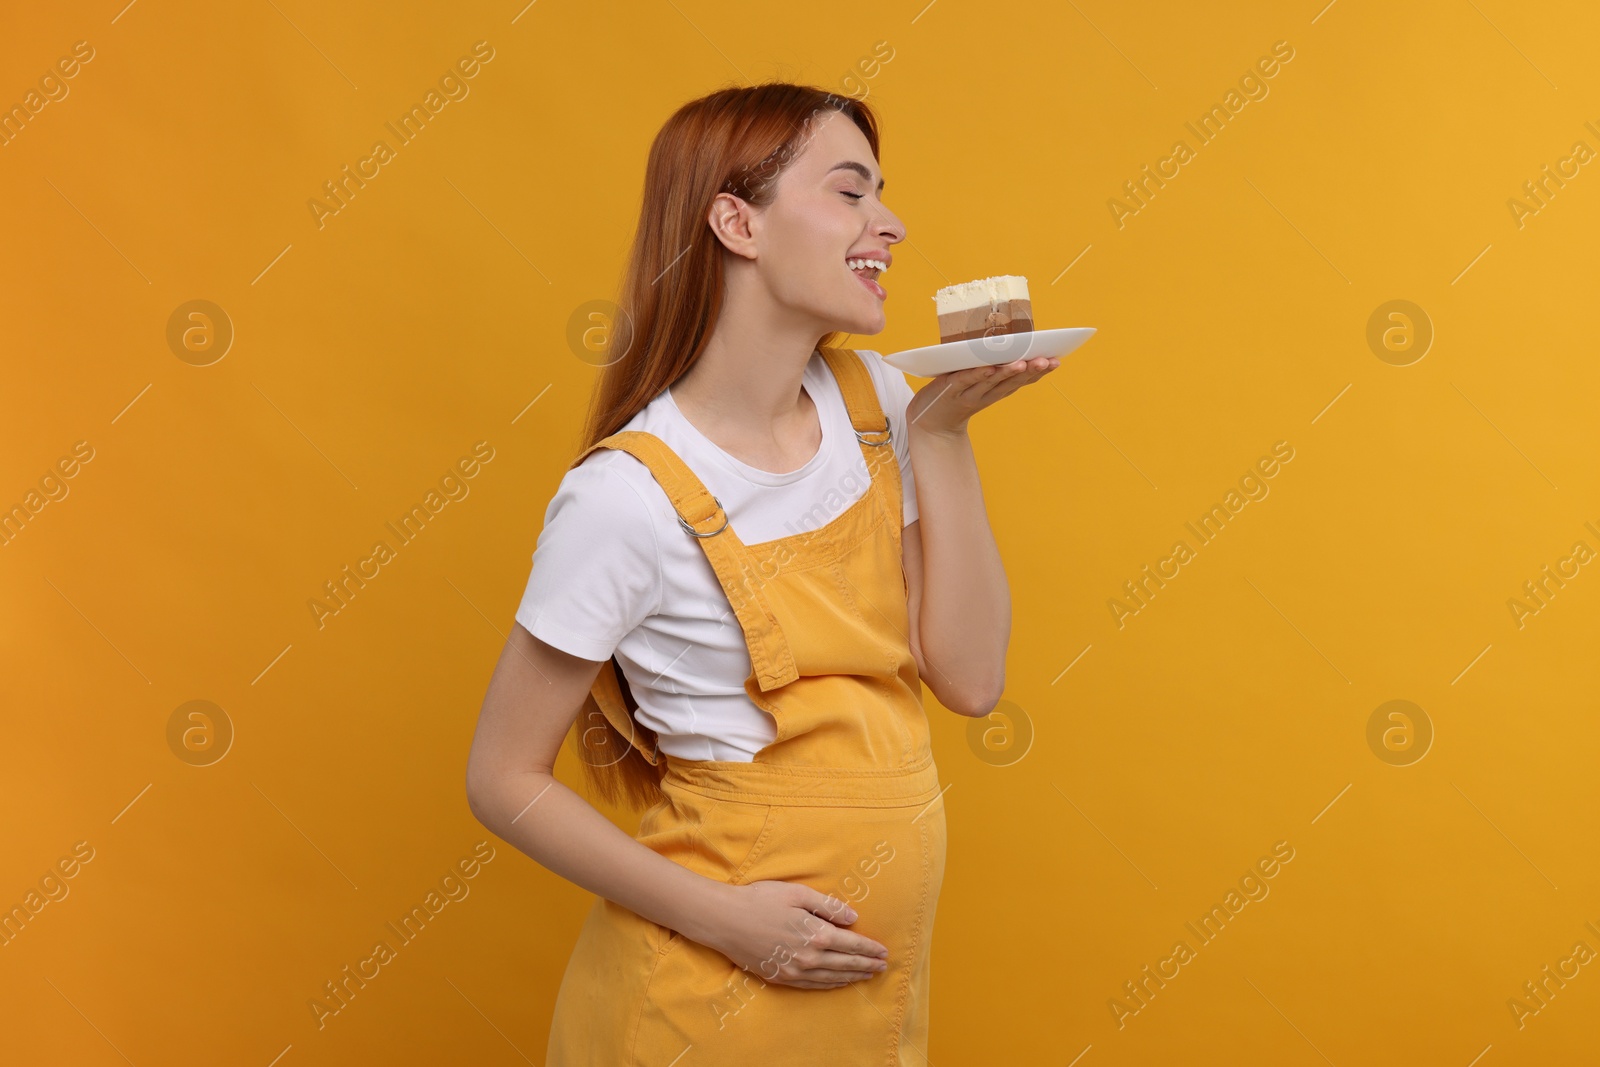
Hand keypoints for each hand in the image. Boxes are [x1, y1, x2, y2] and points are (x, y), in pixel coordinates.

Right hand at [696, 880, 888, 988]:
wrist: (725, 920)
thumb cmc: (760, 900)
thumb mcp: (797, 893)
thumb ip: (828, 906)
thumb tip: (853, 918)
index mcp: (816, 934)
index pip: (852, 944)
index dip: (870, 948)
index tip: (884, 951)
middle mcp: (809, 957)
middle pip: (846, 964)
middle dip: (867, 965)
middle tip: (883, 966)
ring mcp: (794, 971)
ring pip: (831, 978)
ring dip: (852, 977)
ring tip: (867, 975)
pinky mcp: (780, 978)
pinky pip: (812, 985)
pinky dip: (830, 985)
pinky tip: (837, 982)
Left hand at [906, 354, 1060, 436]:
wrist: (930, 422)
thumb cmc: (955, 396)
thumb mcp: (978, 382)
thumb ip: (992, 366)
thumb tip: (1007, 338)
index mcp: (997, 390)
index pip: (1023, 380)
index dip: (1040, 372)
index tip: (1057, 361)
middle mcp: (987, 394)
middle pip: (1012, 381)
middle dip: (1030, 370)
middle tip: (1046, 360)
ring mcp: (969, 393)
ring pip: (992, 382)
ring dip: (1008, 372)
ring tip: (1022, 363)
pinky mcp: (950, 390)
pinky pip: (966, 381)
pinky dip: (977, 375)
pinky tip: (988, 368)